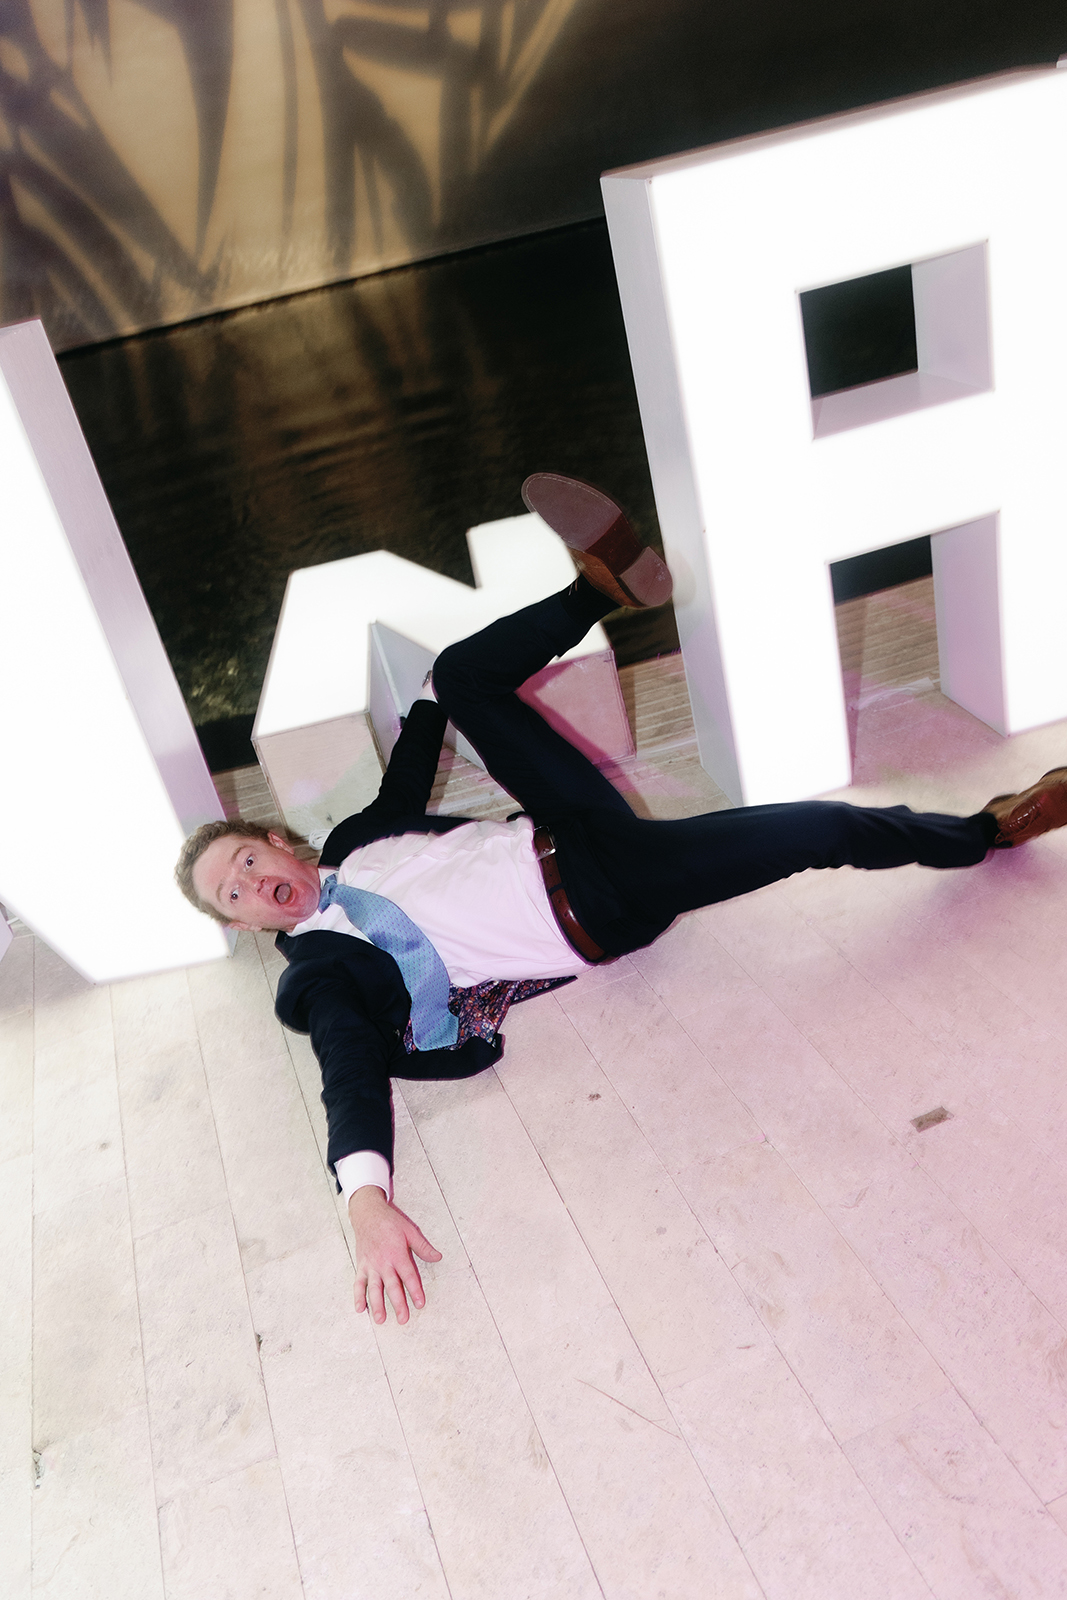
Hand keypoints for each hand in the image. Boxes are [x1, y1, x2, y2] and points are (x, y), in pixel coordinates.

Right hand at [347, 1185, 441, 1324]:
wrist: (368, 1214)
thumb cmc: (390, 1223)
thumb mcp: (410, 1231)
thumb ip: (423, 1247)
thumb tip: (438, 1257)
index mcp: (397, 1254)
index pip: (408, 1276)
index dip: (414, 1290)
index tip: (420, 1304)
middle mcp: (383, 1262)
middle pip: (392, 1286)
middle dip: (398, 1304)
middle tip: (403, 1319)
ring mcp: (370, 1265)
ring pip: (374, 1288)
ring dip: (377, 1304)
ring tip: (381, 1319)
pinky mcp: (361, 1265)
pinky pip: (358, 1283)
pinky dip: (358, 1296)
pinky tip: (360, 1309)